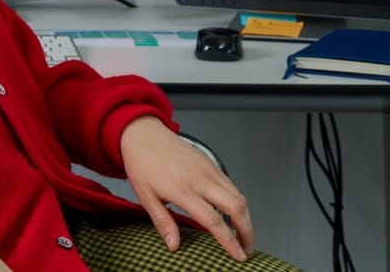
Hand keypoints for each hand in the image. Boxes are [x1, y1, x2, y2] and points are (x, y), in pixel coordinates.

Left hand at [120, 116, 254, 261]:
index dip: (229, 241)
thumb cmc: (142, 164)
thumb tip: (174, 246)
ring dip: (246, 217)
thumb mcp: (145, 197)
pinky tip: (233, 213)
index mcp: (183, 190)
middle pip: (236, 207)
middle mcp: (200, 179)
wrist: (143, 134)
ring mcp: (208, 169)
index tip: (239, 256)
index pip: (213, 221)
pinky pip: (231, 185)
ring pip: (238, 196)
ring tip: (243, 235)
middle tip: (247, 248)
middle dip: (247, 231)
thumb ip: (163, 222)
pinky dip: (238, 201)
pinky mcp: (211, 163)